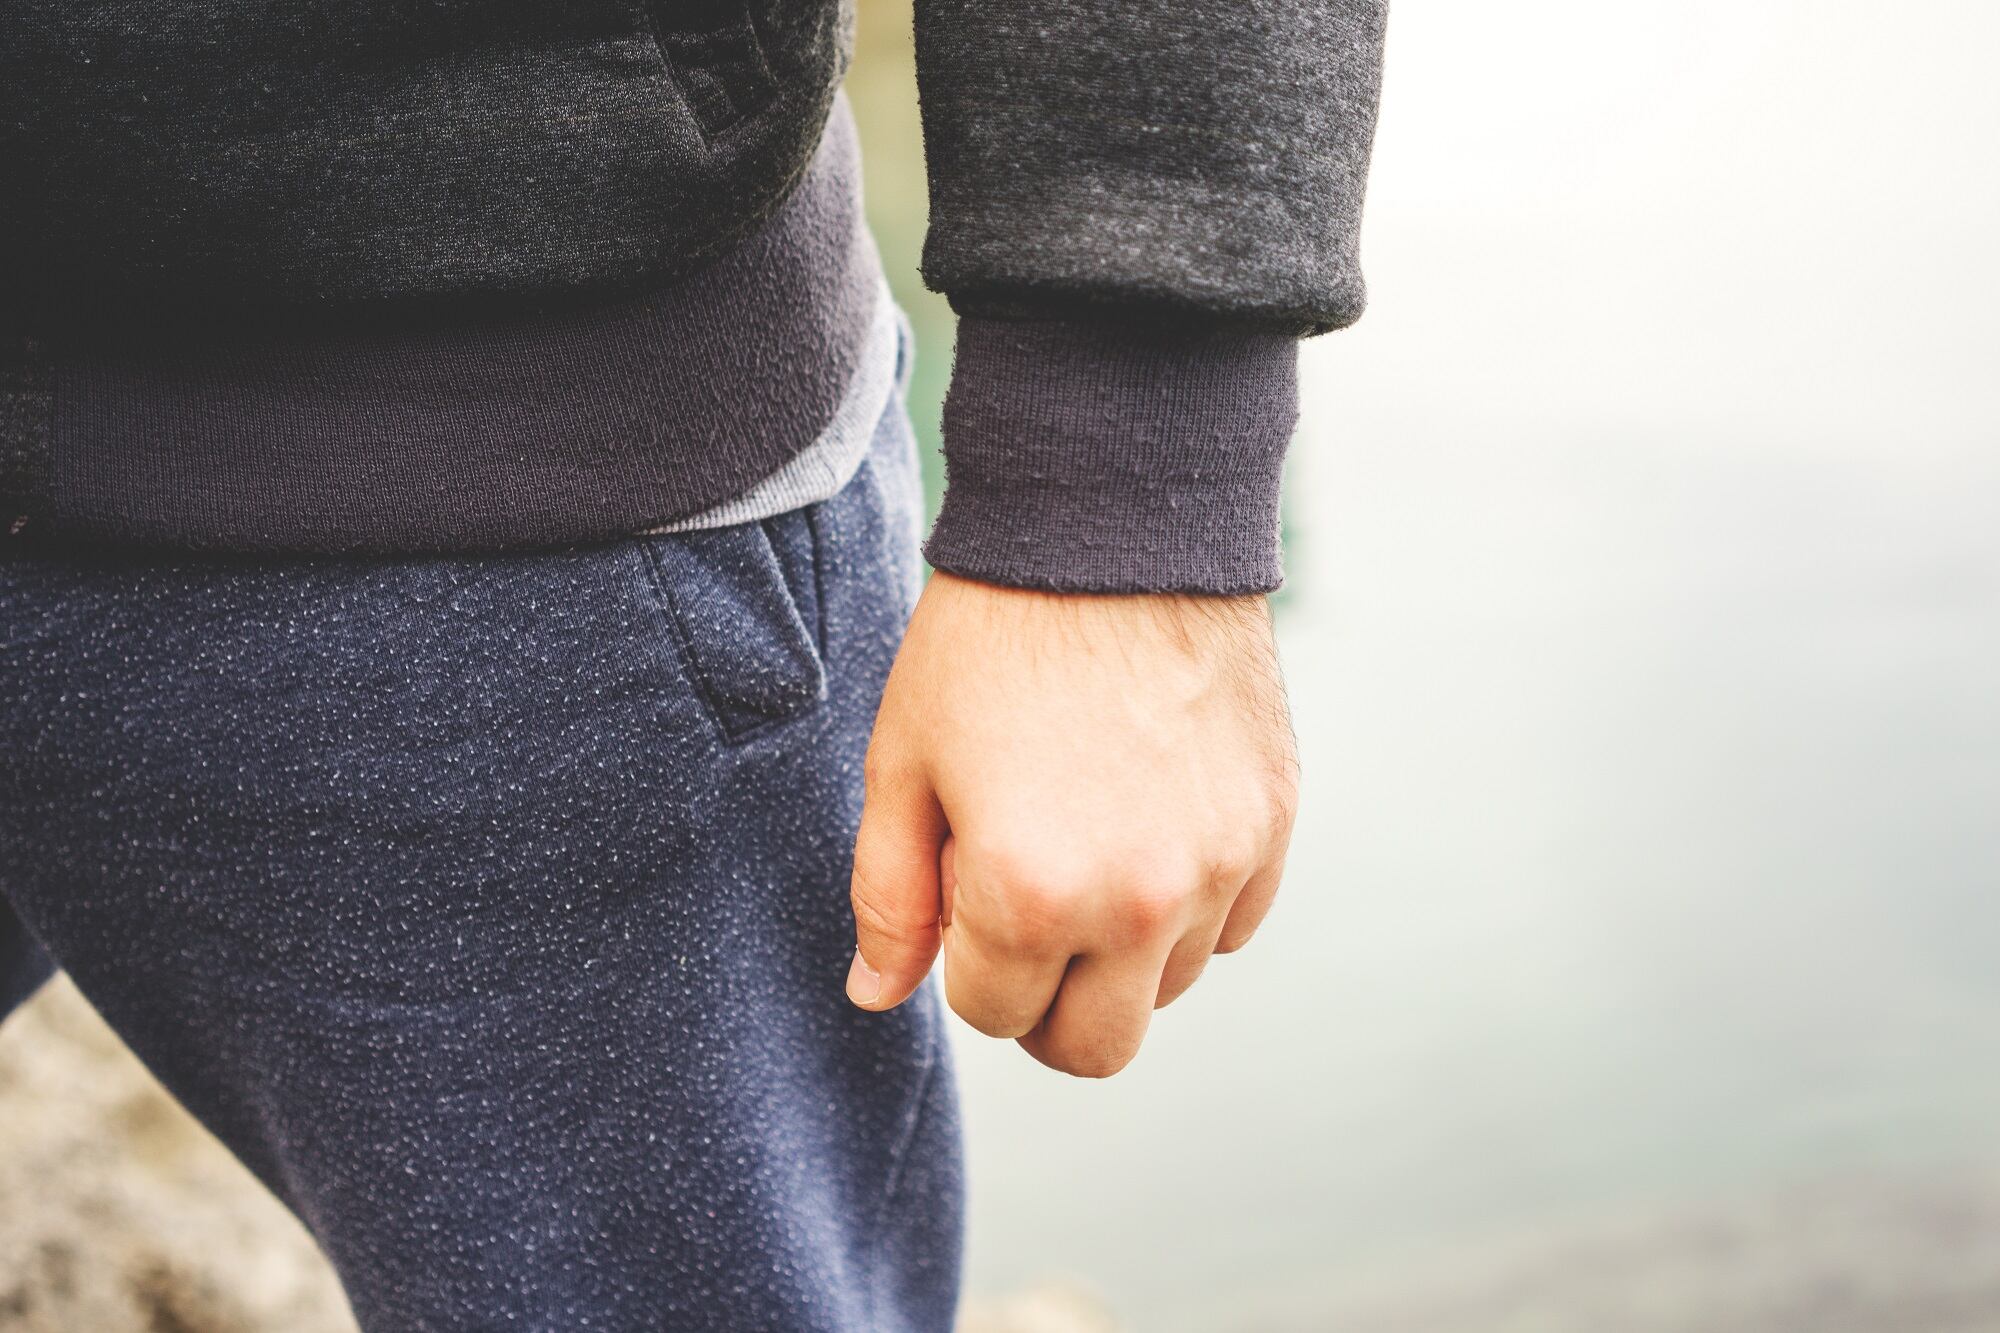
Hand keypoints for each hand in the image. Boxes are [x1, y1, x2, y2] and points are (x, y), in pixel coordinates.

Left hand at [846, 571, 1298, 1076]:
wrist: (1115, 526)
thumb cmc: (989, 639)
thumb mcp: (904, 762)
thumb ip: (888, 897)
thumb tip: (878, 993)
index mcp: (1033, 895)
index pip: (992, 1014)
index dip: (963, 959)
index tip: (962, 883)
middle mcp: (1142, 901)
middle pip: (1096, 1048)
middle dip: (1044, 1004)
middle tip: (1021, 921)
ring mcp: (1222, 865)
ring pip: (1170, 986)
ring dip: (1122, 951)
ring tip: (1086, 840)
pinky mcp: (1274, 824)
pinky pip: (1235, 923)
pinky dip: (1190, 905)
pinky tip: (1148, 819)